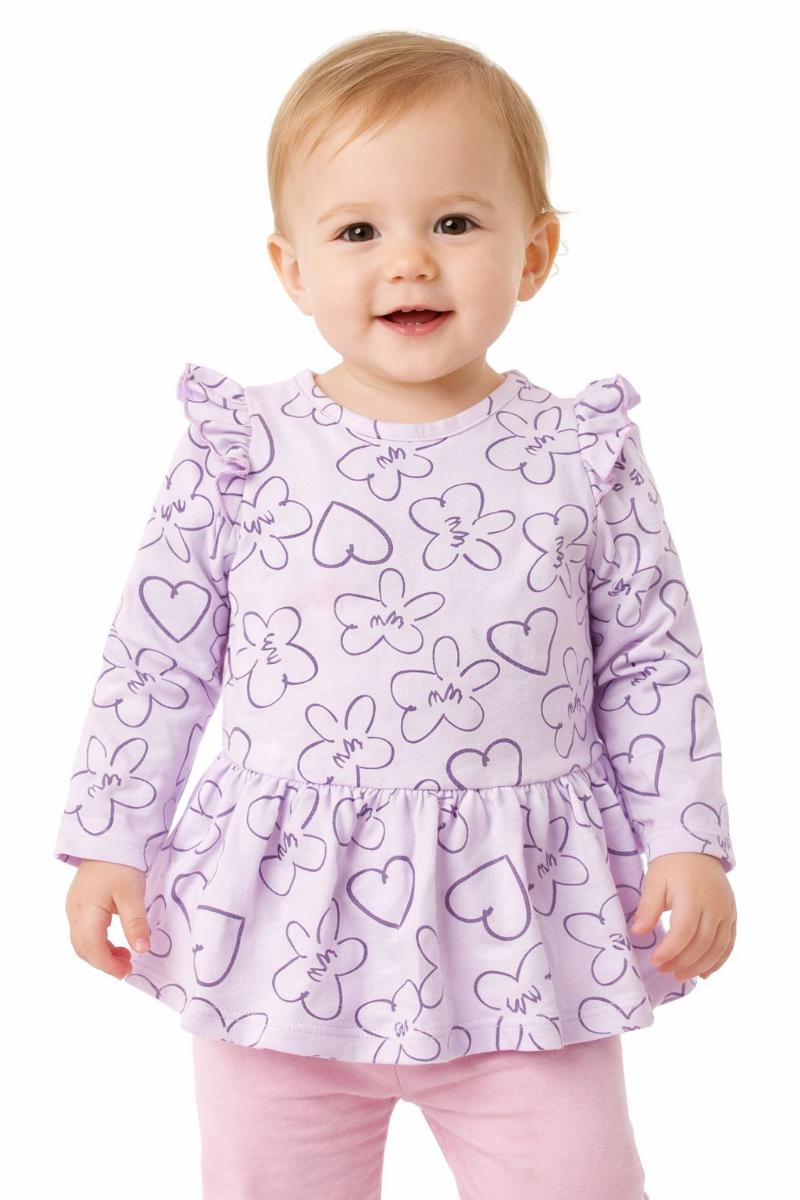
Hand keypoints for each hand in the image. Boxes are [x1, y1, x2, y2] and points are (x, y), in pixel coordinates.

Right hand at [64, 859, 150, 980]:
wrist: (109, 837)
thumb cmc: (121, 863)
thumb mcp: (132, 894)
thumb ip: (135, 924)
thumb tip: (142, 950)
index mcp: (85, 911)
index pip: (93, 949)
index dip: (108, 965)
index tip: (126, 973)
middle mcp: (74, 912)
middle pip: (83, 949)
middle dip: (103, 963)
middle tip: (128, 968)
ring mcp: (75, 908)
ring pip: (82, 942)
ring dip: (100, 954)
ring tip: (125, 957)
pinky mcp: (80, 903)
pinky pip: (84, 931)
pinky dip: (98, 942)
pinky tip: (116, 942)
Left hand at [629, 852, 736, 982]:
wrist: (695, 848)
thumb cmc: (670, 865)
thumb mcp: (654, 881)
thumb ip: (648, 907)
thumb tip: (637, 932)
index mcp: (692, 896)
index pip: (684, 931)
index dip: (671, 950)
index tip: (656, 961)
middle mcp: (714, 906)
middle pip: (702, 944)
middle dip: (682, 962)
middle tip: (663, 970)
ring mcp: (726, 911)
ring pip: (717, 948)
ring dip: (699, 967)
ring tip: (679, 976)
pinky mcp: (732, 915)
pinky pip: (729, 944)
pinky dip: (718, 962)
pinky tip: (704, 973)